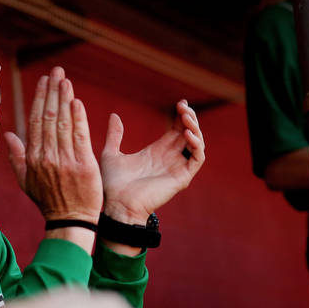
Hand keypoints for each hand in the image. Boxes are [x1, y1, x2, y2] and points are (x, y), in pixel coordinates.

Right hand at [4, 66, 102, 222]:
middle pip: (49, 117)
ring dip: (64, 98)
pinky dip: (78, 118)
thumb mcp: (26, 181)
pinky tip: (77, 101)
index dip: (40, 99)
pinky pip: (79, 137)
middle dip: (52, 91)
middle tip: (57, 71)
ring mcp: (65, 160)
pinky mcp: (83, 165)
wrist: (70, 222)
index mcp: (34, 158)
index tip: (44, 81)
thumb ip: (17, 157)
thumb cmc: (48, 202)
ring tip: (66, 80)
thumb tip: (8, 134)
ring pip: (63, 123)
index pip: (36, 121)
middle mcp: (47, 156)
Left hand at [100, 99, 204, 223]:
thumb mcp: (111, 153)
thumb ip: (115, 135)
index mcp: (157, 151)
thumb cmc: (112, 185)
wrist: (116, 205)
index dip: (181, 115)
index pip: (177, 129)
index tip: (180, 103)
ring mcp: (177, 167)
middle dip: (190, 118)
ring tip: (186, 117)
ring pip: (196, 144)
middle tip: (183, 106)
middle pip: (189, 133)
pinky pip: (197, 159)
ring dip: (195, 129)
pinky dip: (197, 145)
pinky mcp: (181, 177)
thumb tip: (114, 115)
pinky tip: (187, 134)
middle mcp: (170, 158)